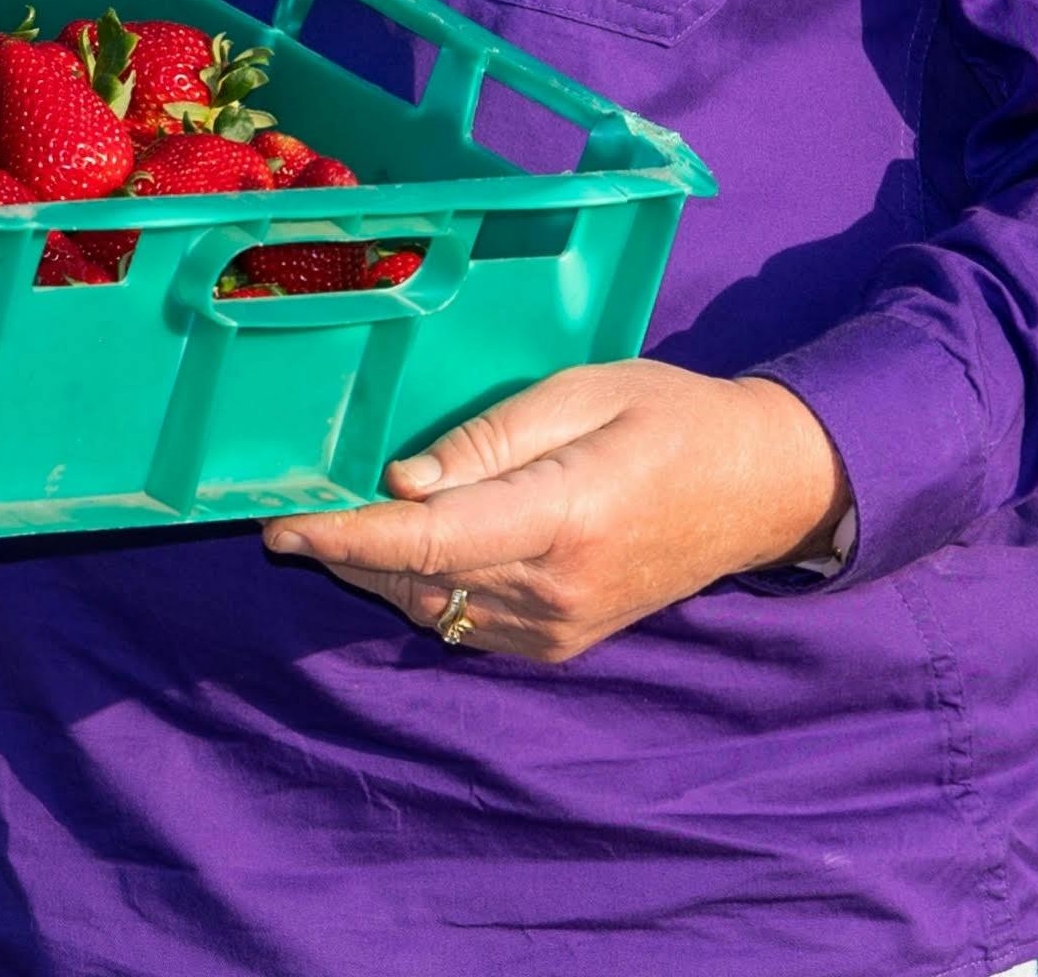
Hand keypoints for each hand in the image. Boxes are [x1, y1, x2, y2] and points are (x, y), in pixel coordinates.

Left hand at [257, 361, 846, 664]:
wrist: (757, 490)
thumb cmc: (671, 417)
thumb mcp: (584, 393)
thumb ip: (490, 440)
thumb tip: (403, 481)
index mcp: (563, 517)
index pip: (429, 542)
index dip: (346, 535)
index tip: (281, 523)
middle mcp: (554, 590)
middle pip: (416, 580)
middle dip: (343, 549)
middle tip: (287, 509)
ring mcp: (558, 629)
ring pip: (432, 608)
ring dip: (375, 571)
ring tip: (333, 523)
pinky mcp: (559, 644)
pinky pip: (465, 622)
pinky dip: (422, 588)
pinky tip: (403, 548)